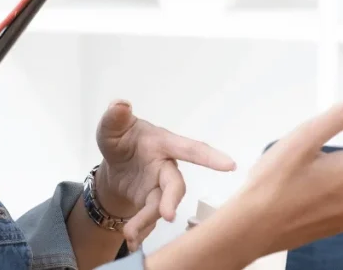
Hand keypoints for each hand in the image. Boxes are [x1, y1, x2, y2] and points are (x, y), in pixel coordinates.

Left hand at [93, 99, 235, 249]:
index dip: (209, 156)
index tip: (230, 165)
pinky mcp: (151, 203)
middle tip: (167, 215)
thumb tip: (119, 104)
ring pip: (161, 204)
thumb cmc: (121, 139)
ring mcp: (159, 187)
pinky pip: (149, 217)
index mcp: (162, 143)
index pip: (189, 148)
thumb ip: (114, 117)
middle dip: (171, 199)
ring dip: (148, 220)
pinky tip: (132, 238)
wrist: (115, 165)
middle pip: (176, 184)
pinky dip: (141, 229)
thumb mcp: (112, 127)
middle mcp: (165, 166)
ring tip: (130, 234)